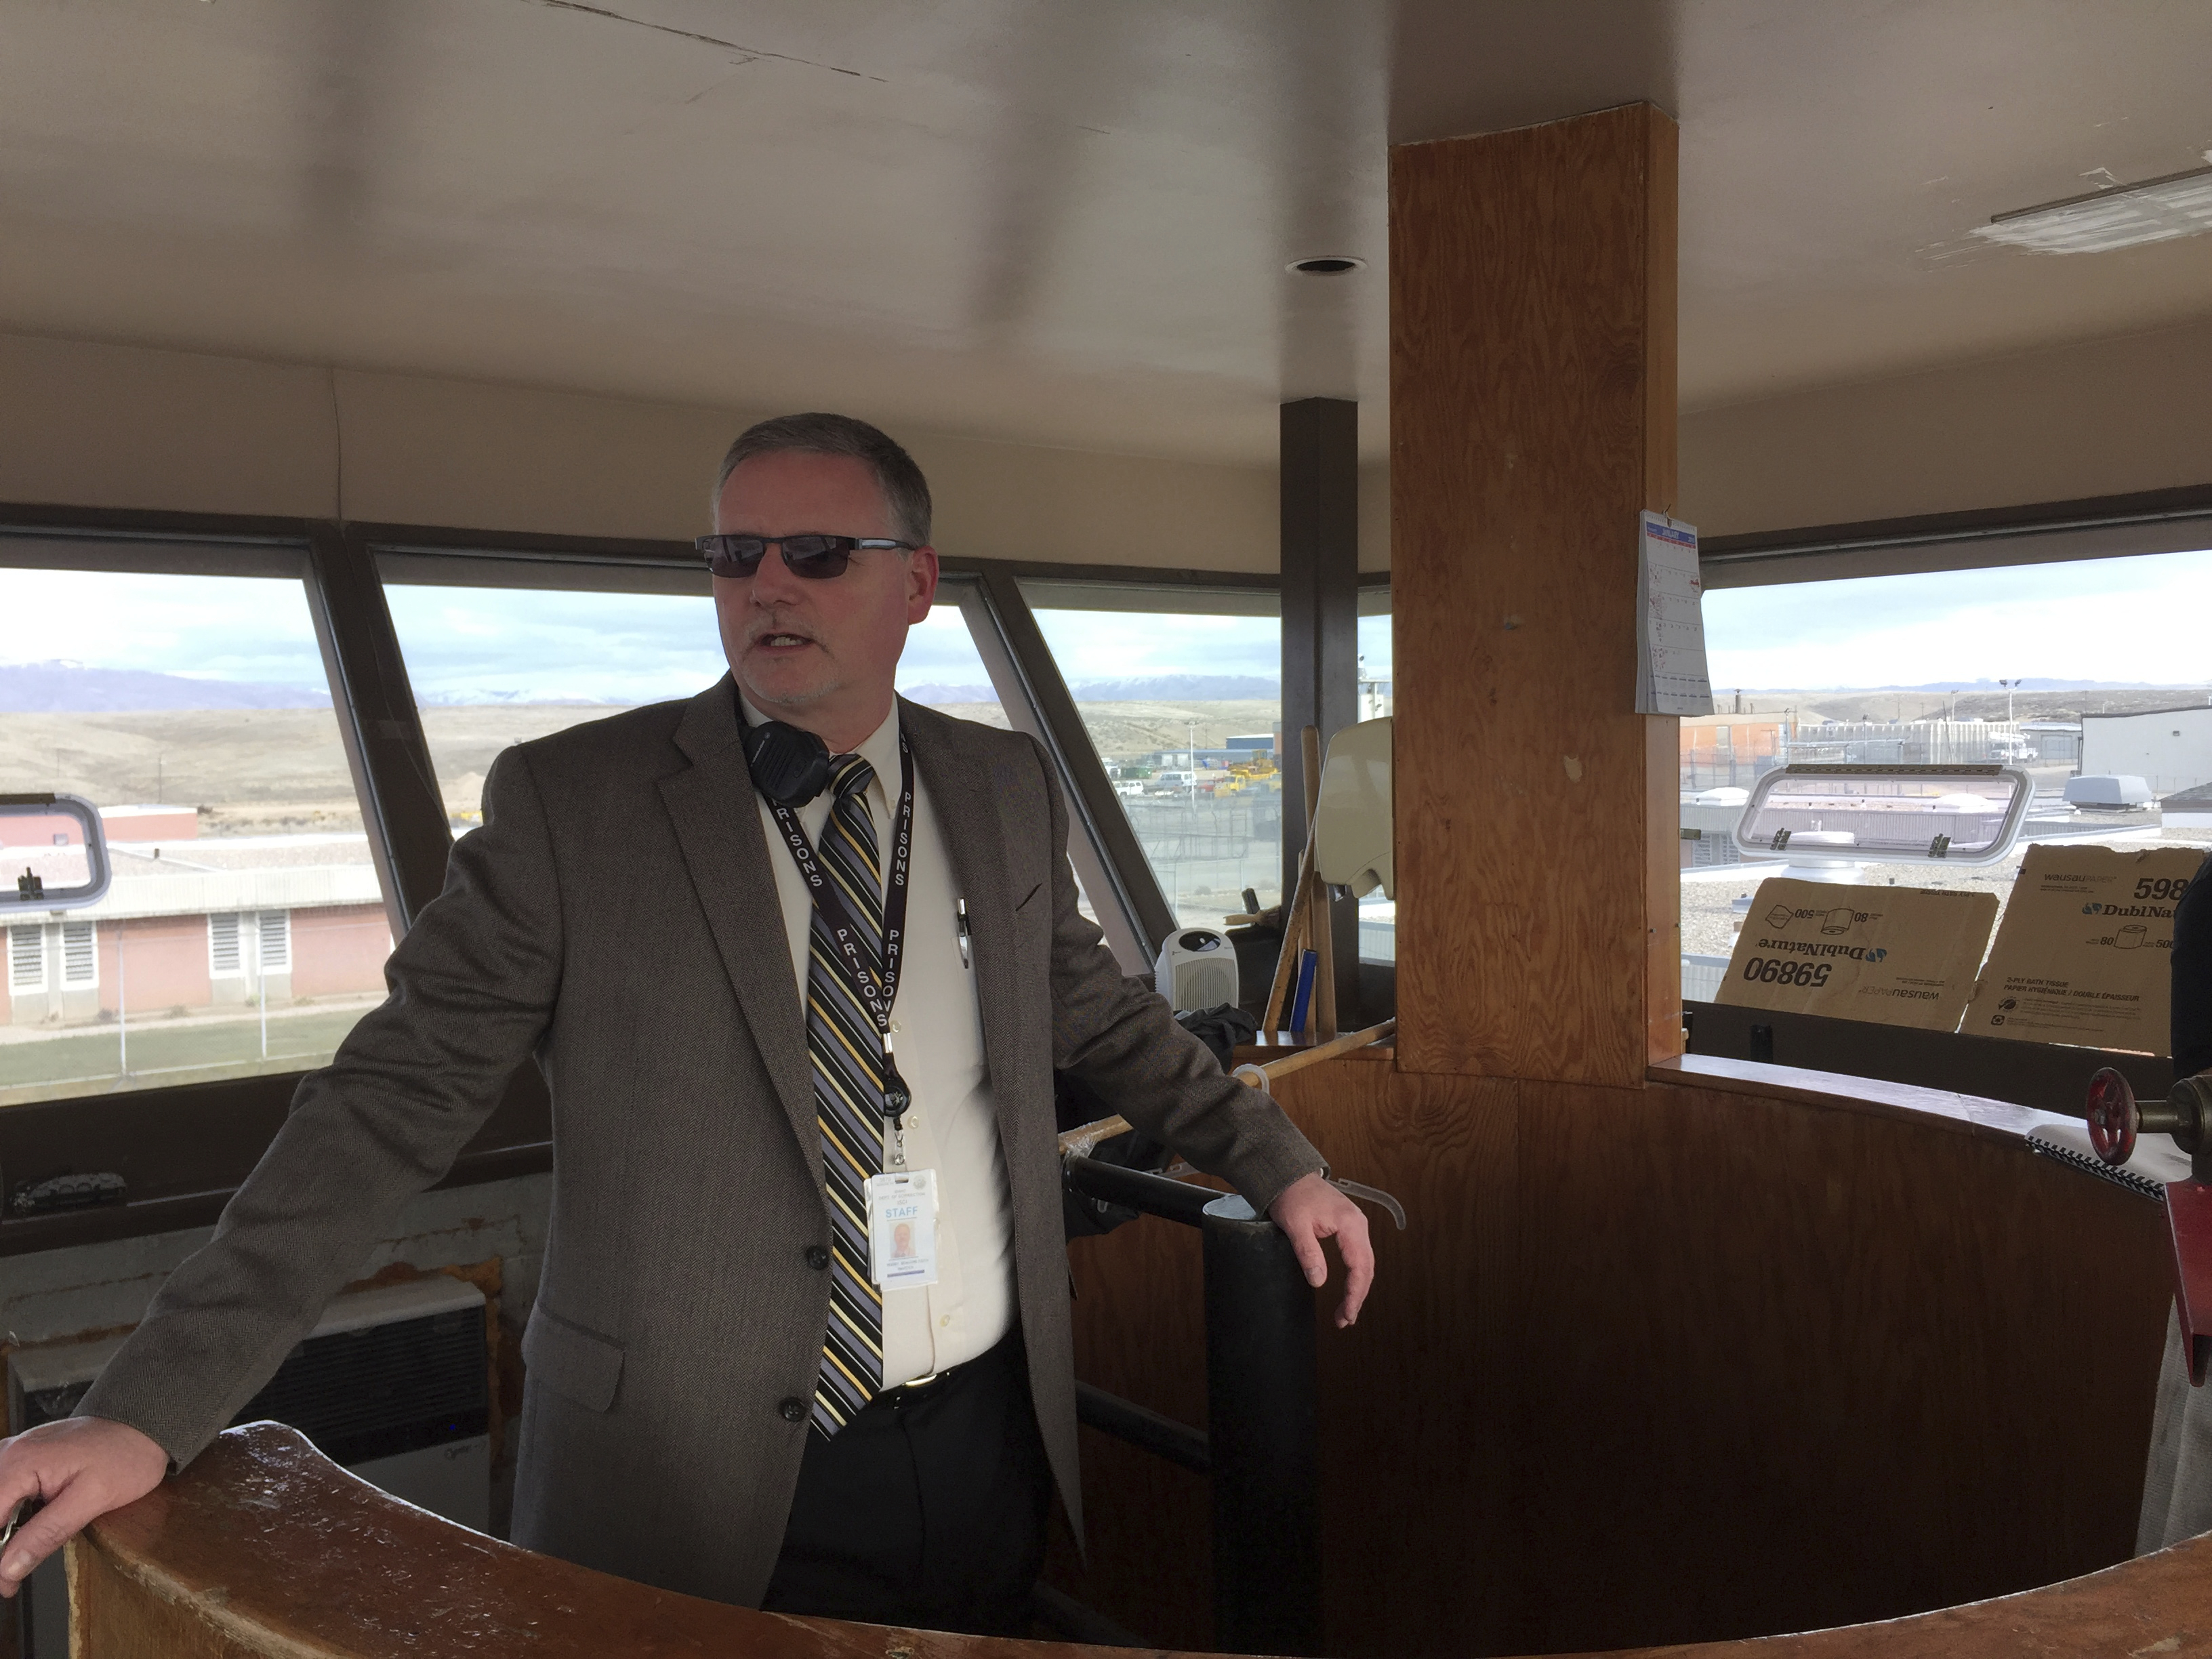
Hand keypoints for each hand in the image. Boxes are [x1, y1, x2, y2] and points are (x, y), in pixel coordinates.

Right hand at [0, 1417, 168, 1595]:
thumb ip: (47, 1533)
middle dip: (2, 1543)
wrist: (145, 1424)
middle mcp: (10, 1454)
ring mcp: (16, 1454)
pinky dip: (12, 1515)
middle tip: (15, 1572)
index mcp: (20, 1462)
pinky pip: (6, 1492)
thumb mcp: (93, 1499)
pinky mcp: (25, 1459)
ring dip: (6, 1531)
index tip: (7, 1581)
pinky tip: (29, 1527)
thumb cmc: (127, 1455)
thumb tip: (9, 1568)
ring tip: (24, 1552)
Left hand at [1267, 1171, 1374, 1327]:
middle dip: (1357, 1296)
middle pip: (1367, 1268)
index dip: (1354, 1294)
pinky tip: (1349, 1289)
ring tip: (1346, 1312)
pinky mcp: (1349, 1227)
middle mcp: (1359, 1225)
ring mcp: (1356, 1225)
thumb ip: (1308, 1252)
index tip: (1346, 1314)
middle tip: (1345, 1320)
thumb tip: (1319, 1281)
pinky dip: (1355, 1276)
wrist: (1289, 1175)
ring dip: (1358, 1288)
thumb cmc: (1291, 1196)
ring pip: (1364, 1263)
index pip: (1359, 1267)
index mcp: (1350, 1224)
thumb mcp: (1295, 1226)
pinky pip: (1358, 1256)